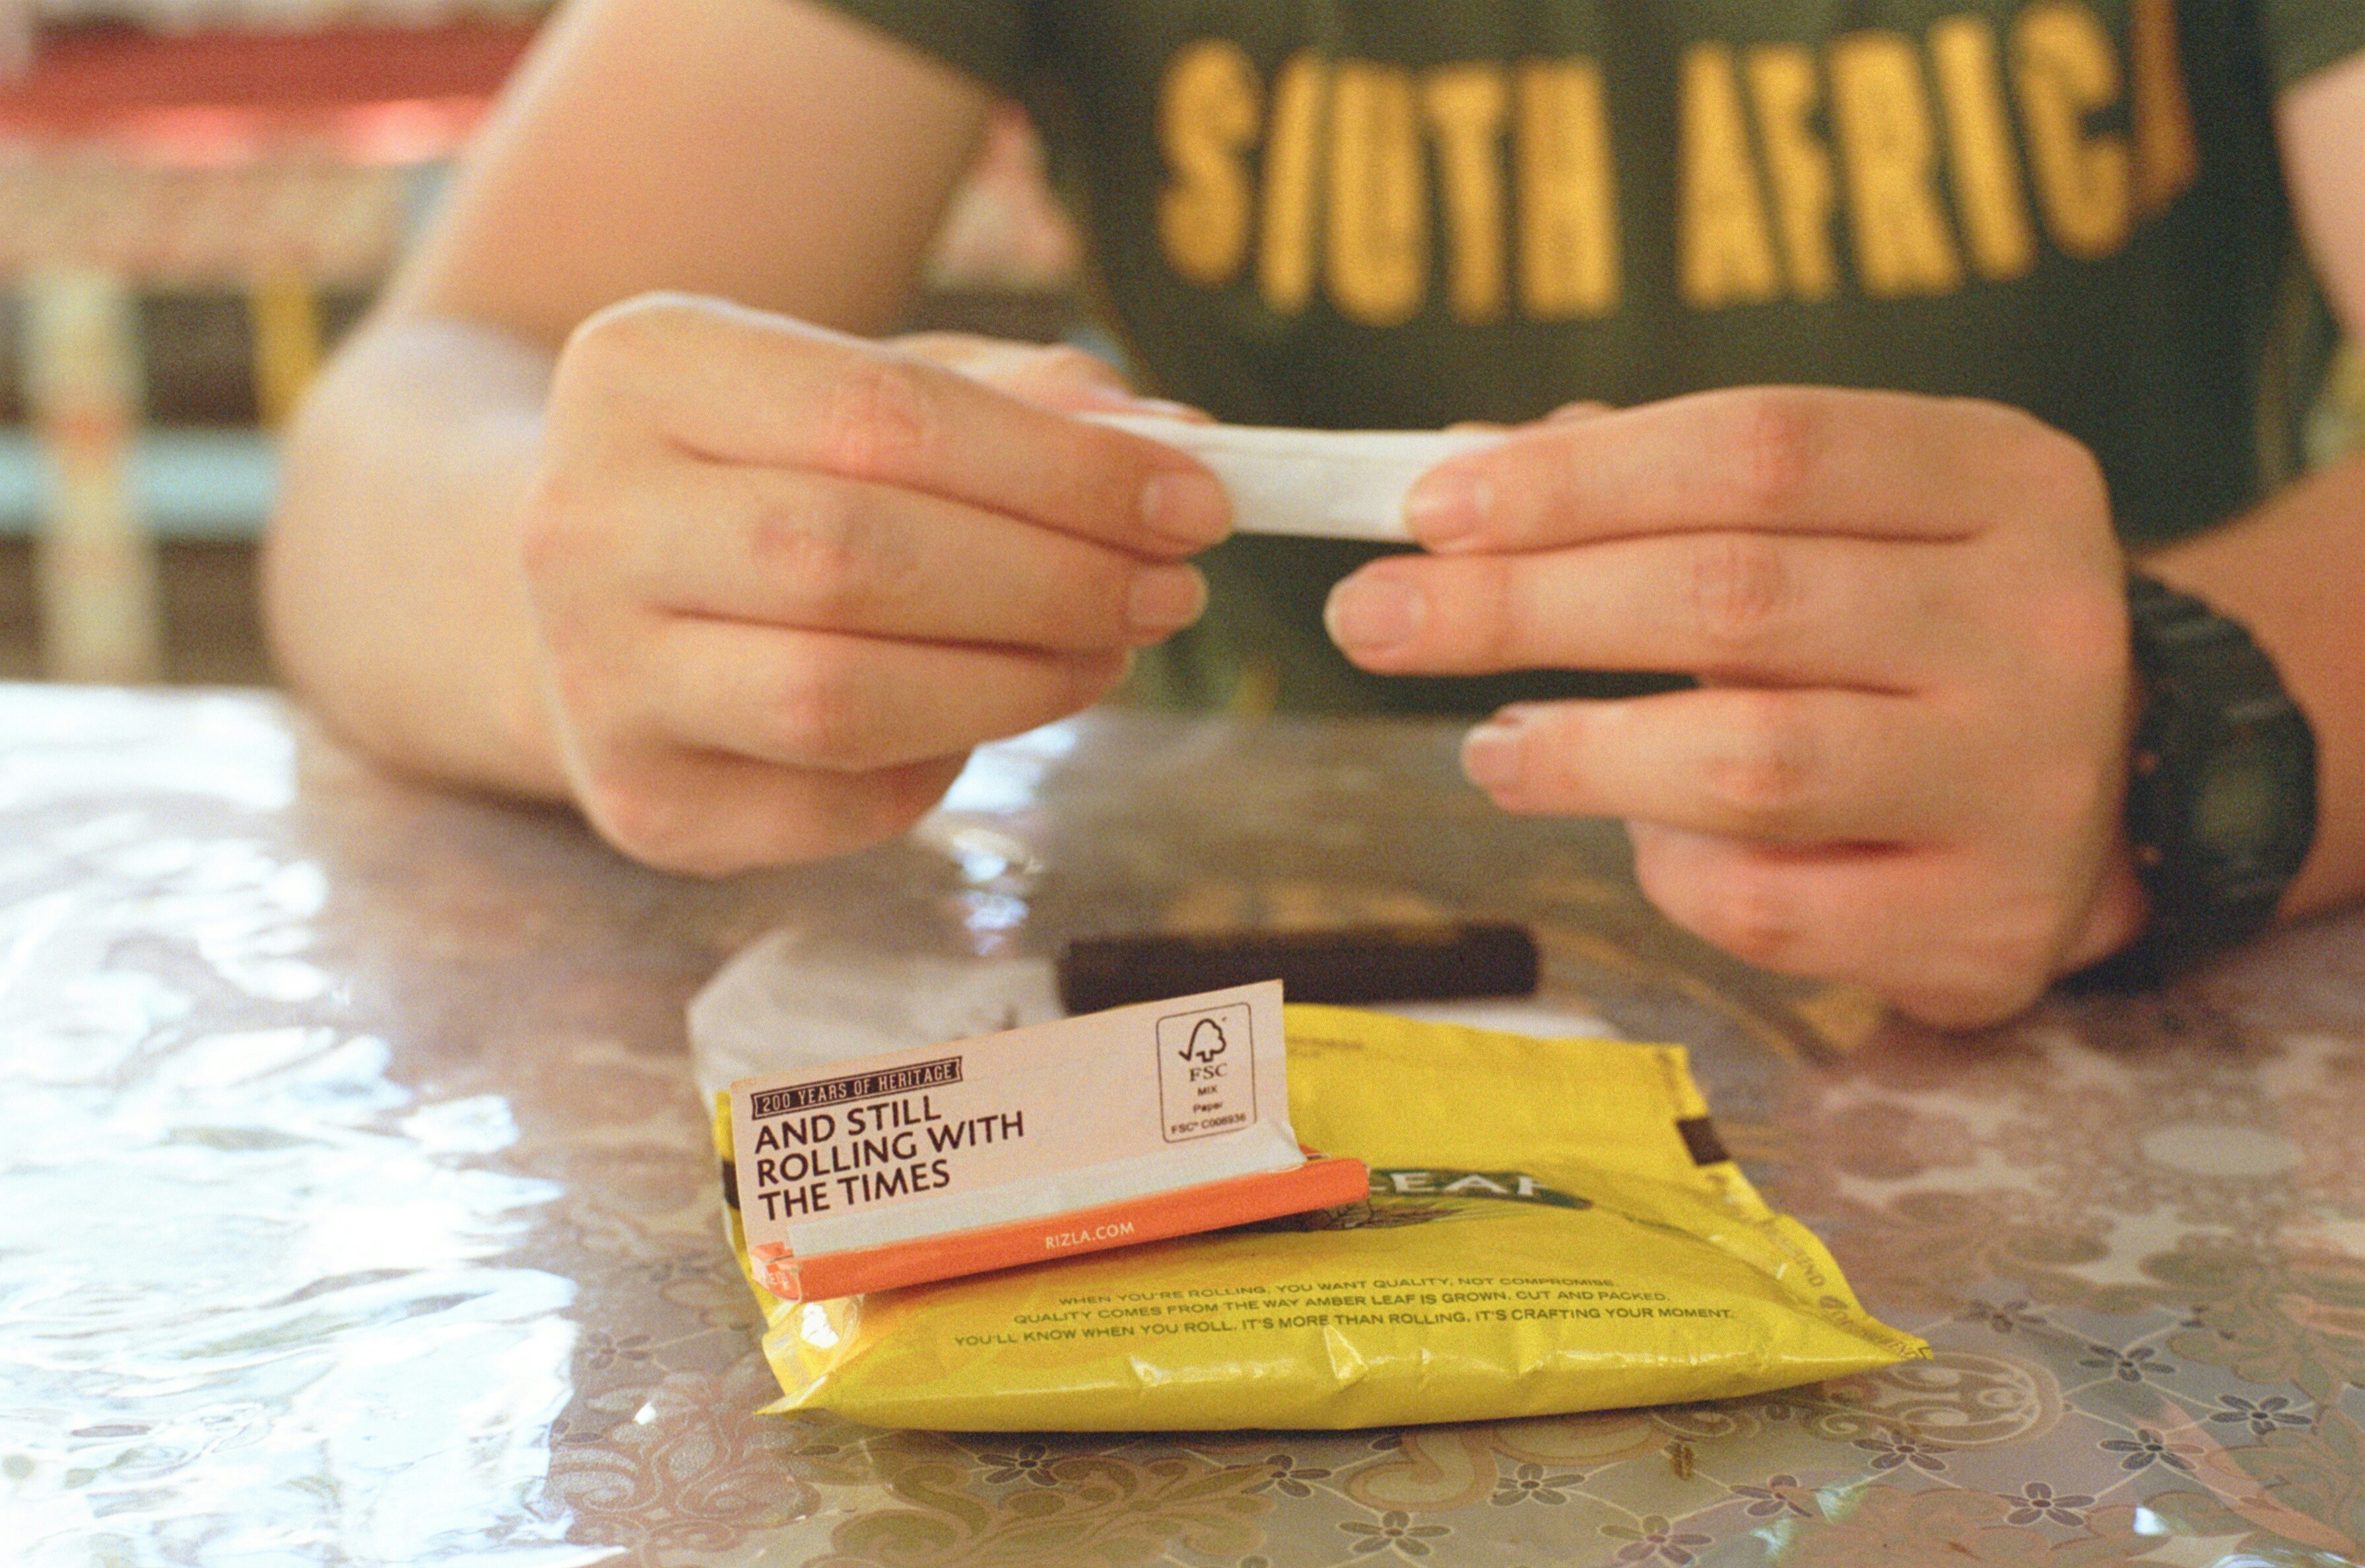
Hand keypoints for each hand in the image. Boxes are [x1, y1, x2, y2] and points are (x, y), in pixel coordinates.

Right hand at [519, 295, 1227, 873]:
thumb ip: (1014, 402)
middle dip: (1050, 581)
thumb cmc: (767, 470)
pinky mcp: (643, 803)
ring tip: (1108, 652)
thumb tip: (1169, 440)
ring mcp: (596, 676)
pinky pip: (836, 803)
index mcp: (641, 370)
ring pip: (840, 698)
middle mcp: (584, 520)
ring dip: (1016, 684)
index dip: (1060, 471)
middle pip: (854, 558)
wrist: (597, 588)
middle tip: (1169, 593)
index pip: (881, 419)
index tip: (1195, 501)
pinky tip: (982, 714)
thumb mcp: (868, 389)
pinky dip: (941, 764)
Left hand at [1323, 387, 2147, 1027]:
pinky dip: (1669, 870)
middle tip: (1369, 616)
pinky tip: (1640, 835)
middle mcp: (2039, 618)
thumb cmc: (1913, 632)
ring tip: (1487, 749)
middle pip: (1736, 595)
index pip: (1763, 446)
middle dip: (1523, 605)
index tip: (1427, 507)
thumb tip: (1464, 470)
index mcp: (2004, 476)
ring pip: (1749, 762)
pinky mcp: (1986, 923)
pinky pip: (1768, 904)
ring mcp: (2026, 781)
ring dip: (1578, 754)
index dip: (1578, 478)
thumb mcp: (1841, 521)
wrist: (2115, 795)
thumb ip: (1667, 486)